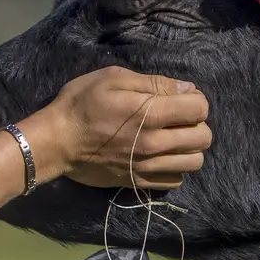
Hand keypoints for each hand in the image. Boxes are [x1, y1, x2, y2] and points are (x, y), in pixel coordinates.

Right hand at [18, 67, 211, 190]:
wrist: (56, 142)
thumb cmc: (81, 104)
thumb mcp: (112, 78)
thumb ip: (153, 83)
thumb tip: (186, 88)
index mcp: (149, 113)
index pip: (199, 109)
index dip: (195, 99)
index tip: (181, 97)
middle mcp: (154, 143)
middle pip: (204, 137)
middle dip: (197, 123)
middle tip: (179, 117)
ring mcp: (147, 166)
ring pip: (195, 162)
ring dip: (190, 148)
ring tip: (173, 138)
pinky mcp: (139, 182)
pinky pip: (175, 180)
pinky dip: (175, 168)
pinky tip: (161, 156)